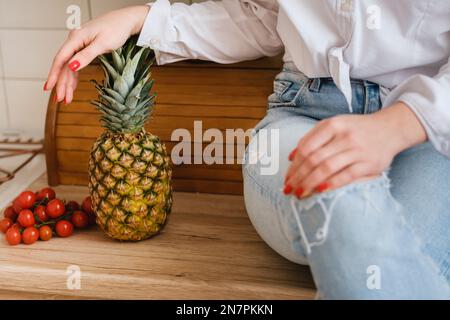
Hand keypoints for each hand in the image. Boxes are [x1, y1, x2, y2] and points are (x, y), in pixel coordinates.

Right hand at [44, 5, 149, 103]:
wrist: (126, 20)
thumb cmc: (116, 29)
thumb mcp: (103, 44)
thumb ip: (87, 55)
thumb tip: (71, 66)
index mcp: (76, 38)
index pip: (60, 59)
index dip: (54, 75)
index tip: (49, 88)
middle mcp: (74, 40)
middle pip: (64, 65)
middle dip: (61, 83)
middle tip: (60, 100)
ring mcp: (79, 44)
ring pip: (70, 66)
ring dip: (67, 83)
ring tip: (66, 99)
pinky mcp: (85, 47)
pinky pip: (76, 64)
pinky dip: (74, 76)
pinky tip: (72, 87)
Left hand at [284, 102, 426, 197]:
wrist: (391, 129)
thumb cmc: (356, 130)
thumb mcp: (334, 126)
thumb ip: (312, 138)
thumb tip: (290, 157)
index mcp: (332, 125)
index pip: (306, 147)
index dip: (294, 165)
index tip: (286, 178)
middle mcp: (344, 136)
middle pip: (313, 159)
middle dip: (298, 177)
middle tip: (288, 190)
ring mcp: (357, 150)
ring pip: (326, 168)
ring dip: (309, 183)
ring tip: (299, 194)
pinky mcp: (369, 164)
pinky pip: (346, 176)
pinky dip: (331, 184)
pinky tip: (319, 191)